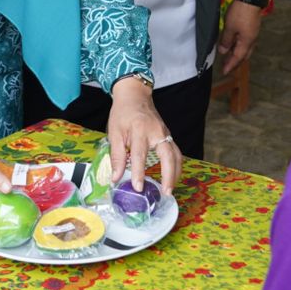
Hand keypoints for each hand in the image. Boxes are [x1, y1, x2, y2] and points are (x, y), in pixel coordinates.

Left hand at [106, 76, 178, 195]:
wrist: (134, 96)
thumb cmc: (122, 114)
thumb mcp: (114, 133)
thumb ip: (115, 156)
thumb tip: (115, 178)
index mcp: (140, 130)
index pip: (140, 154)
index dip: (139, 172)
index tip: (138, 188)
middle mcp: (156, 132)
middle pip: (168, 156)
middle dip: (169, 176)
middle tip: (166, 193)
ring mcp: (165, 133)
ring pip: (176, 155)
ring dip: (175, 174)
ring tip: (169, 190)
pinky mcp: (168, 136)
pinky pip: (176, 153)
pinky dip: (175, 166)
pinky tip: (171, 177)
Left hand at [218, 1, 263, 75]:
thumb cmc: (241, 12)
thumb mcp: (229, 28)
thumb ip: (226, 41)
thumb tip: (223, 51)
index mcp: (247, 42)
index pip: (238, 58)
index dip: (230, 65)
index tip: (224, 71)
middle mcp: (252, 39)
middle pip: (244, 55)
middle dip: (235, 62)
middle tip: (227, 66)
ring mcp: (253, 33)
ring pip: (245, 48)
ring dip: (237, 53)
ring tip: (228, 56)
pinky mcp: (252, 27)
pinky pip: (245, 41)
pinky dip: (239, 45)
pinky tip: (234, 43)